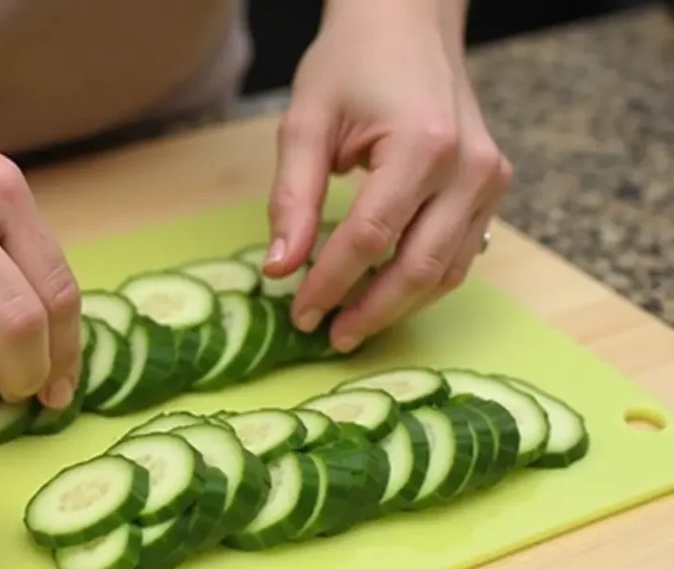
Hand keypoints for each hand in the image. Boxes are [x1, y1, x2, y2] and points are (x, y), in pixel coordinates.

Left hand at [264, 0, 511, 352]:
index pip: (370, 239)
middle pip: (418, 268)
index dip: (330, 284)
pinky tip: (383, 293)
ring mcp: (489, 180)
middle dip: (370, 311)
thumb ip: (293, 199)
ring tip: (351, 324)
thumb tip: (278, 268)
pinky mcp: (492, 187)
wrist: (407, 23)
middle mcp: (470, 169)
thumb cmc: (352, 63)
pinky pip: (460, 254)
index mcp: (424, 146)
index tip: (298, 312)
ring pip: (447, 271)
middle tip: (328, 336)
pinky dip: (421, 281)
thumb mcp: (306, 124)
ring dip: (398, 305)